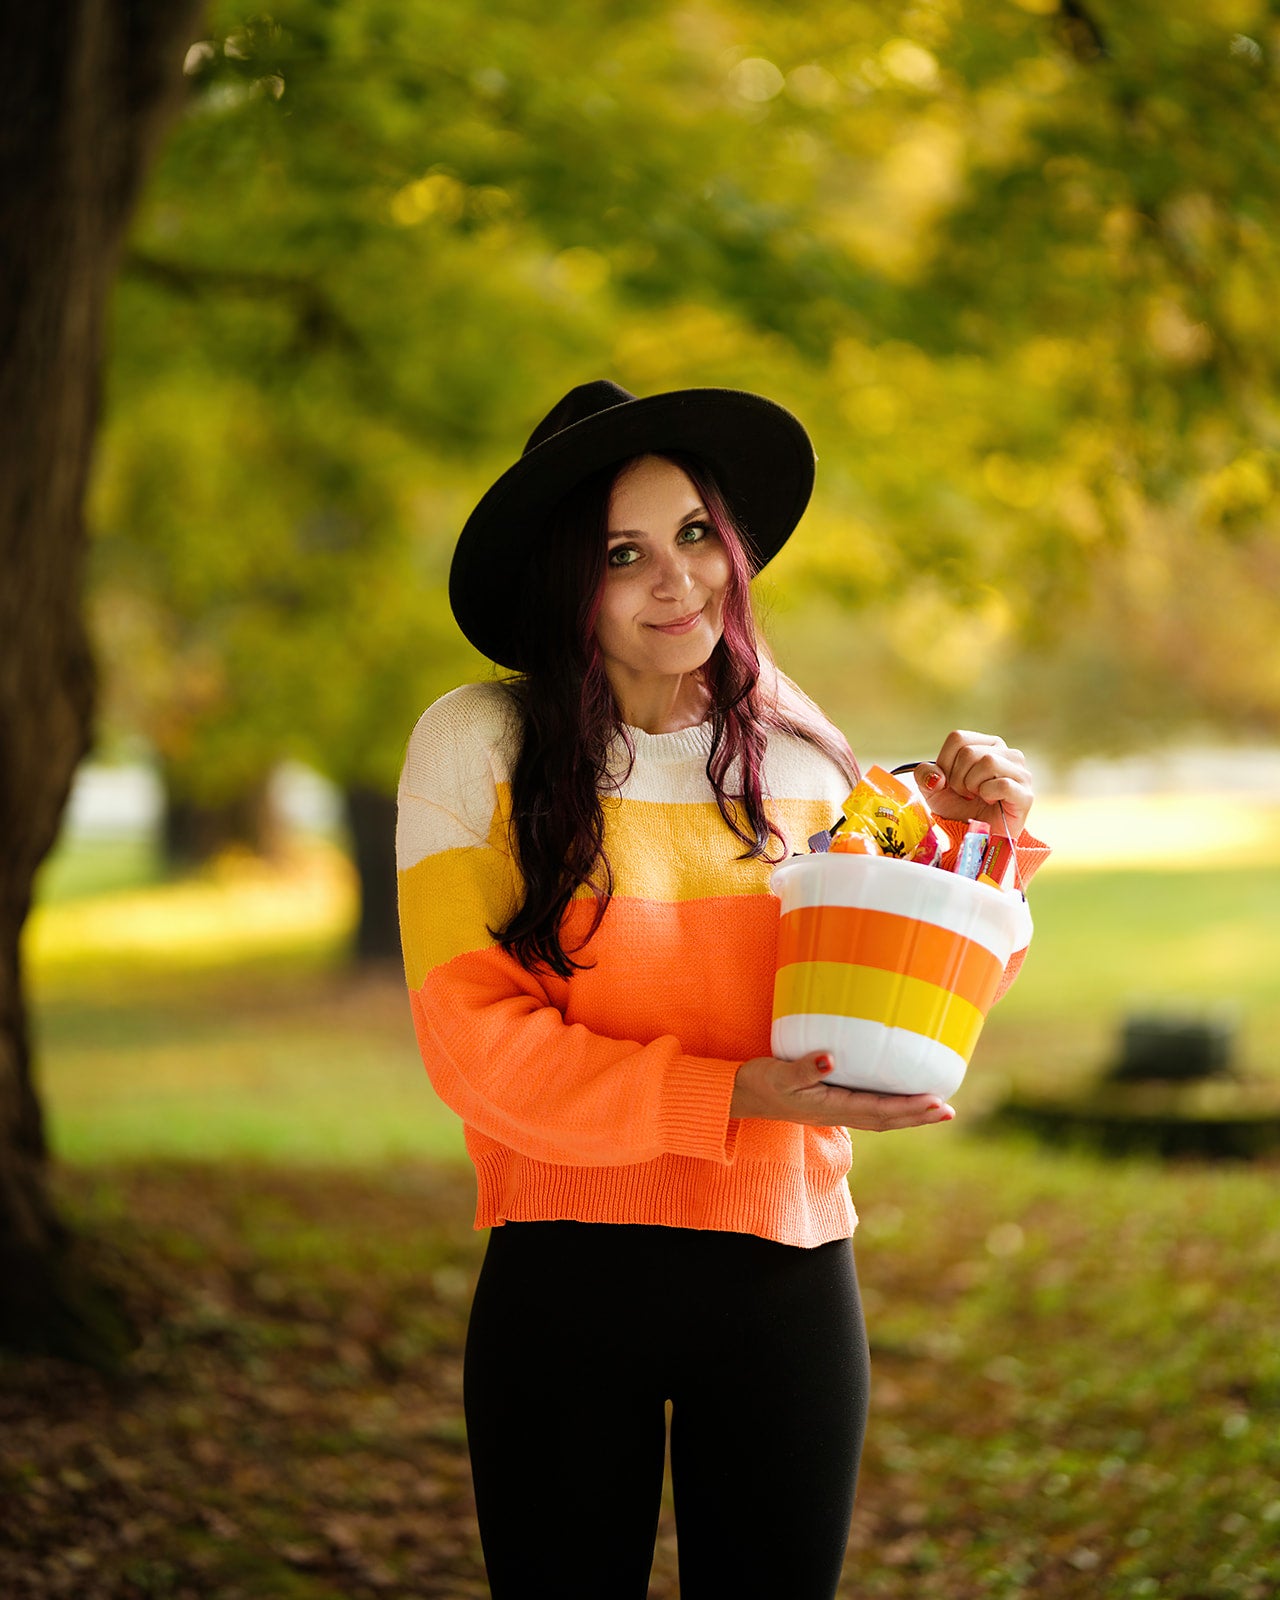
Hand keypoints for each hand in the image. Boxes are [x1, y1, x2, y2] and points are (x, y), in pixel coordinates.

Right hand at [731, 1051, 955, 1130]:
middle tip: (949, 1111)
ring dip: (910, 1115)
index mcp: (831, 1108)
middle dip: (918, 1116)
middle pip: (887, 1120)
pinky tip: (901, 1098)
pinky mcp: (830, 1102)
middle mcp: (838, 1114)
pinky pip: (870, 1108)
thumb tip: (830, 1057)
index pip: (880, 1111)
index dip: (909, 1109)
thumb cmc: (758, 1082)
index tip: (937, 1103)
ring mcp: (835, 1111)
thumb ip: (803, 1068)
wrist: (740, 1094)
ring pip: (881, 1116)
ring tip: (937, 1109)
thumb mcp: (778, 1073)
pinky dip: (892, 1107)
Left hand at [914, 730, 1034, 835]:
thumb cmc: (959, 809)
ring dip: (972, 786)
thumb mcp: (933, 790)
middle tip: (966, 794)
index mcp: (987, 745)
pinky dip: (988, 795)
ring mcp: (1020, 772)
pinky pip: (1002, 784)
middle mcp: (1007, 753)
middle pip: (969, 752)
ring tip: (977, 797)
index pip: (958, 738)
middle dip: (957, 778)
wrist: (977, 837)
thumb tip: (936, 776)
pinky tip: (991, 802)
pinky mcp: (1026, 794)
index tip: (950, 781)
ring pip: (988, 762)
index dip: (945, 762)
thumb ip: (925, 775)